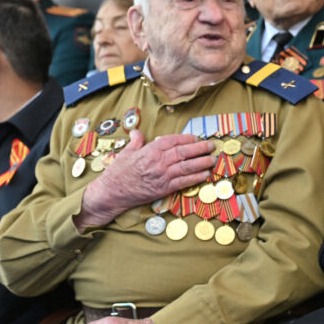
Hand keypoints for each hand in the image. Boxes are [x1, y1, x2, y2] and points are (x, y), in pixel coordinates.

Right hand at [75, 130, 213, 229]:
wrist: (111, 192)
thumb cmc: (117, 172)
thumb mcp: (125, 152)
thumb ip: (135, 141)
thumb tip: (136, 131)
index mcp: (150, 150)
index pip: (174, 140)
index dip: (188, 138)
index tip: (197, 137)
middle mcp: (158, 161)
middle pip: (184, 152)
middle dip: (200, 148)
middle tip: (211, 146)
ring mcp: (162, 175)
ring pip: (187, 166)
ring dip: (202, 162)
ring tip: (212, 160)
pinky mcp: (164, 189)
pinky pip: (184, 182)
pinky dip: (196, 178)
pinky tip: (205, 175)